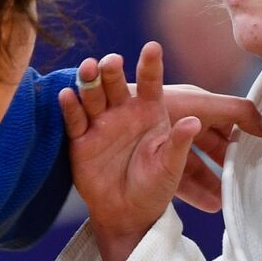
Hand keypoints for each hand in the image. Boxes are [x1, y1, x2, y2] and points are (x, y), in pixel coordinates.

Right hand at [59, 43, 201, 260]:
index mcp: (150, 112)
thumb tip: (194, 123)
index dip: (151, 65)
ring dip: (89, 81)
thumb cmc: (154, 186)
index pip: (151, 83)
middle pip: (116, 83)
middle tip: (112, 60)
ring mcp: (100, 123)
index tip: (152, 47)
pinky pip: (75, 120)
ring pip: (93, 95)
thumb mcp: (170, 167)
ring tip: (89, 68)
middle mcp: (123, 111)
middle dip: (112, 70)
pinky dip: (70, 107)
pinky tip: (67, 95)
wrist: (127, 213)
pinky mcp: (80, 139)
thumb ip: (179, 144)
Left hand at [161, 83, 261, 211]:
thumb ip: (236, 113)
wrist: (101, 125)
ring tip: (230, 201)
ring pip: (197, 166)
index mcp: (193, 105)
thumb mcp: (200, 105)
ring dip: (214, 182)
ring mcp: (165, 145)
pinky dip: (196, 193)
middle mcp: (179, 124)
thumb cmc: (151, 102)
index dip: (244, 133)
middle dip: (229, 163)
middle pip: (213, 145)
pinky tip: (211, 205)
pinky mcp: (151, 163)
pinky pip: (180, 179)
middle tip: (247, 180)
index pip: (226, 119)